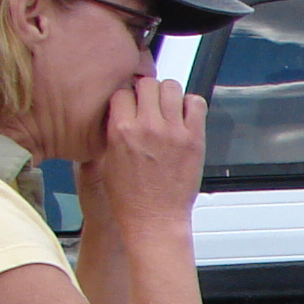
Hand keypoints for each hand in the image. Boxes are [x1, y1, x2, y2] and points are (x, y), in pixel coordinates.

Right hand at [86, 75, 206, 230]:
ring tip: (168, 108)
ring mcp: (172, 131)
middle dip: (147, 91)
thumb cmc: (130, 198)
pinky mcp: (194, 139)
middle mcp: (146, 127)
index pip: (122, 91)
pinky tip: (185, 116)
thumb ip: (112, 131)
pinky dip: (191, 104)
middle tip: (150, 103)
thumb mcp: (107, 160)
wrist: (154, 220)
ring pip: (172, 87)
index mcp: (120, 130)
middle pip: (147, 84)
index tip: (131, 102)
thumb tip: (119, 110)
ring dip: (169, 94)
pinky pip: (196, 103)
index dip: (127, 96)